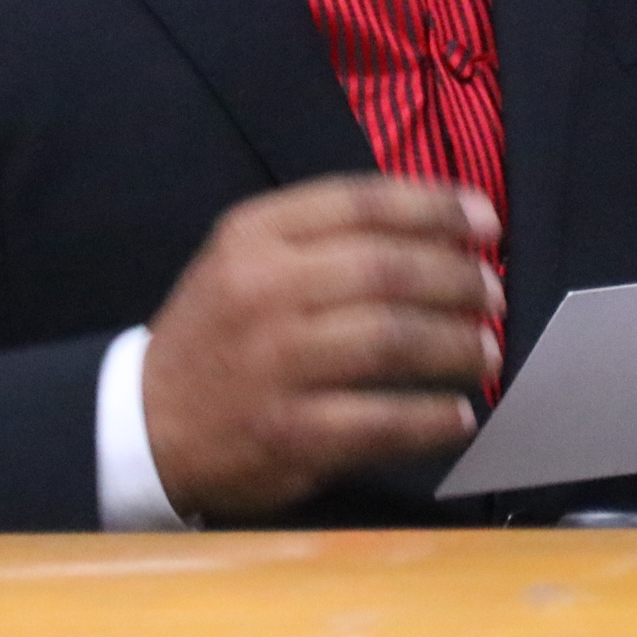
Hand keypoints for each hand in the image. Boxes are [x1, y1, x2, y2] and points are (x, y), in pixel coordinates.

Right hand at [142, 174, 502, 520]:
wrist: (144, 422)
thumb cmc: (218, 330)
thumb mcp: (247, 257)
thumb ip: (327, 235)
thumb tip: (442, 228)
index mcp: (253, 234)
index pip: (360, 203)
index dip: (434, 206)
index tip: (486, 221)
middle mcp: (264, 289)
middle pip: (387, 270)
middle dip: (457, 278)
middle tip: (492, 294)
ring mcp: (275, 363)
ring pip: (392, 341)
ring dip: (456, 345)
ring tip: (487, 352)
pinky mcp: (288, 433)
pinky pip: (381, 420)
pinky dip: (431, 418)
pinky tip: (458, 415)